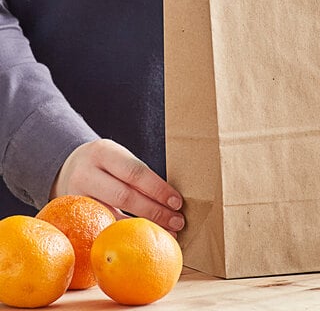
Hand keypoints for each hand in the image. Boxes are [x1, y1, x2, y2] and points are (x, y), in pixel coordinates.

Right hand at [50, 139, 184, 236]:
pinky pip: (102, 229)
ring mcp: (75, 197)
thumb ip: (137, 175)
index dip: (158, 189)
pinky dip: (125, 235)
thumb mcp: (118, 157)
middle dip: (155, 211)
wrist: (68, 166)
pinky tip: (141, 239)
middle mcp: (86, 173)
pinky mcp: (72, 217)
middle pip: (125, 196)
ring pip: (113, 217)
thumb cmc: (106, 164)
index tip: (177, 202)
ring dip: (142, 227)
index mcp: (103, 152)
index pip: (135, 172)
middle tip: (178, 222)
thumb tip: (171, 200)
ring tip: (167, 233)